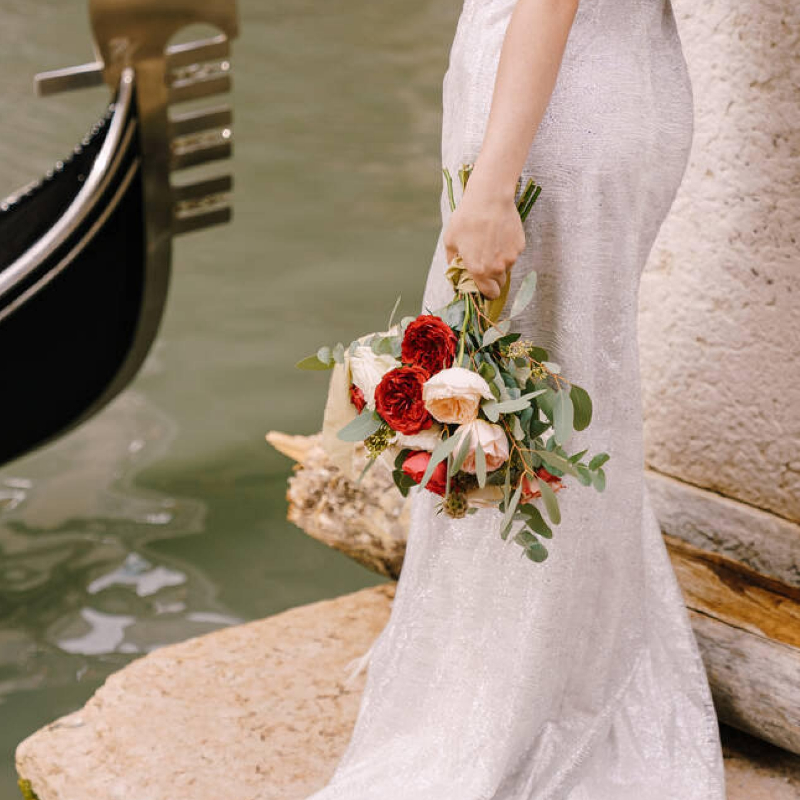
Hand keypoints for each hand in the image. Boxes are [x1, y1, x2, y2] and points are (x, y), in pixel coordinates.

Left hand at [443, 171, 525, 299]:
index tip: (483, 288)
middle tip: (483, 264)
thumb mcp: (451, 241)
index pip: (490, 294)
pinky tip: (498, 236)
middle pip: (499, 283)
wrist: (489, 199)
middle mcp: (497, 268)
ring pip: (506, 268)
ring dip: (499, 263)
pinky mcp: (519, 246)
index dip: (486, 293)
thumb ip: (453, 261)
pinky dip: (506, 250)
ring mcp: (511, 257)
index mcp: (479, 271)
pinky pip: (513, 254)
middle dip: (492, 278)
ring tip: (489, 245)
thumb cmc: (466, 219)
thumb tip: (456, 271)